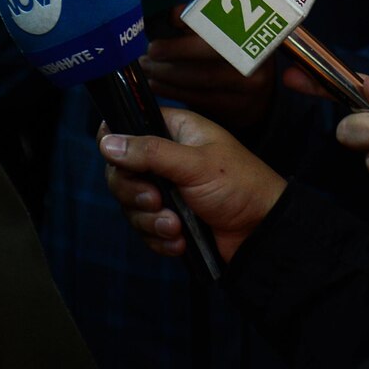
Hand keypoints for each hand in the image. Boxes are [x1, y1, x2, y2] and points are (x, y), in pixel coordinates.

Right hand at [100, 107, 287, 262]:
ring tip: (176, 227)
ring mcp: (166, 191)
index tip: (117, 161)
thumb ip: (150, 152)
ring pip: (130, 205)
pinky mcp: (169, 220)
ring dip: (149, 221)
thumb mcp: (195, 164)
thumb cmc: (239, 185)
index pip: (128, 126)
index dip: (115, 141)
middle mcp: (165, 158)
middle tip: (155, 201)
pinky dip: (159, 239)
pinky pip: (145, 230)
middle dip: (134, 193)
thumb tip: (107, 141)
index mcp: (174, 132)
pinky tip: (180, 242)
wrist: (262, 232)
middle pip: (120, 172)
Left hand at [140, 30, 276, 129]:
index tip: (157, 40)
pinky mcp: (235, 110)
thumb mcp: (226, 31)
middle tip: (146, 56)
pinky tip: (155, 85)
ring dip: (165, 77)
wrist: (260, 93)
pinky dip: (172, 92)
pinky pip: (197, 100)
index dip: (186, 36)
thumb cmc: (234, 53)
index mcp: (252, 35)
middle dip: (169, 60)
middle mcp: (254, 65)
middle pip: (206, 63)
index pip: (218, 32)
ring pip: (199, 83)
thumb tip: (173, 15)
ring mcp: (246, 91)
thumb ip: (201, 21)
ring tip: (146, 69)